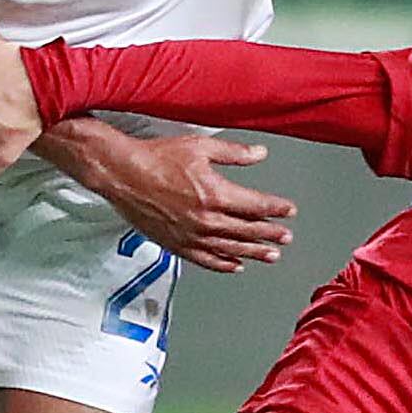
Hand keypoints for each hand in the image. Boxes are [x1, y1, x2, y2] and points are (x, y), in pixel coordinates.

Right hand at [73, 126, 295, 274]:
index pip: (256, 206)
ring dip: (254, 253)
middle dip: (270, 234)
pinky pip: (205, 259)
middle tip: (285, 237)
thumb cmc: (156, 158)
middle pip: (247, 231)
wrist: (123, 173)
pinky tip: (235, 265)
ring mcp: (191, 235)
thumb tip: (259, 154)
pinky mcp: (176, 243)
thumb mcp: (201, 147)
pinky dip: (223, 264)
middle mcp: (206, 219)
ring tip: (270, 256)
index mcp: (215, 194)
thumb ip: (234, 153)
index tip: (288, 211)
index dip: (276, 209)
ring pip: (231, 249)